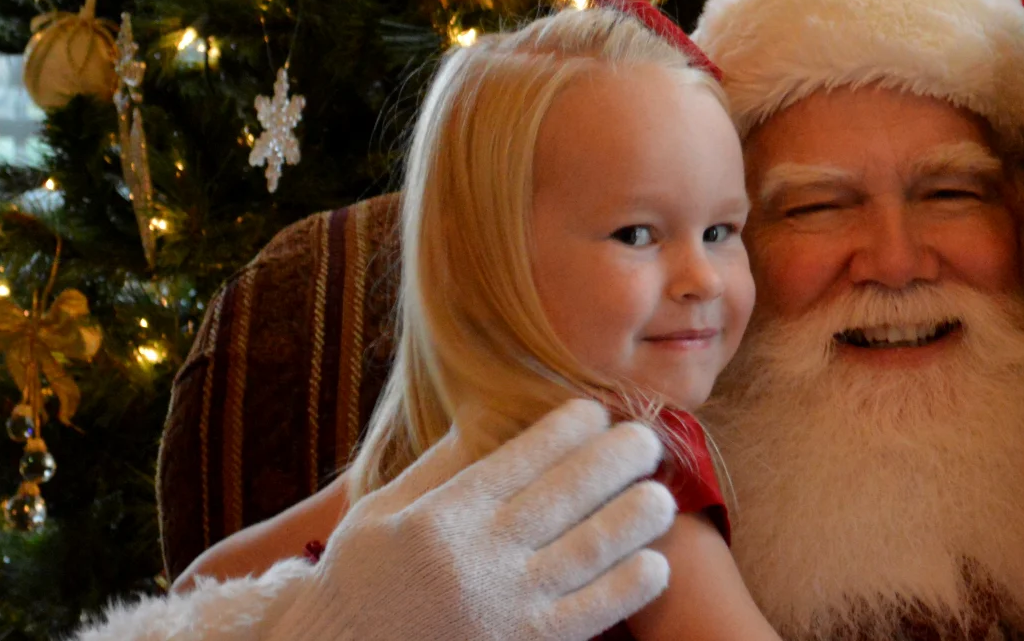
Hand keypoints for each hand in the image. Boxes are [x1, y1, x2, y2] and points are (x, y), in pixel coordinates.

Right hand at [269, 399, 676, 640]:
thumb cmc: (359, 583)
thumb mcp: (381, 514)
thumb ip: (439, 467)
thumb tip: (489, 416)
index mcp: (445, 513)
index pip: (525, 454)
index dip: (571, 426)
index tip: (597, 411)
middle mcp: (478, 555)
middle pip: (570, 492)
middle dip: (619, 457)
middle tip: (649, 439)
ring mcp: (504, 605)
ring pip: (593, 548)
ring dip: (637, 515)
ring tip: (663, 494)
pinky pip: (592, 613)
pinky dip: (630, 585)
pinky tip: (653, 562)